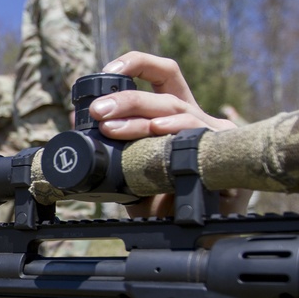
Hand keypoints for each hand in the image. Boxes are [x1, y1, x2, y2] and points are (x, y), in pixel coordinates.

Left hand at [91, 51, 250, 216]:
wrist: (192, 233)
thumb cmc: (162, 199)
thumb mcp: (130, 169)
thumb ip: (111, 144)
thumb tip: (75, 121)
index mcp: (175, 115)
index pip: (163, 75)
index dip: (138, 64)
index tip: (108, 70)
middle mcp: (196, 118)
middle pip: (163, 93)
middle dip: (126, 98)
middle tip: (97, 110)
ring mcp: (213, 133)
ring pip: (175, 111)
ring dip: (139, 118)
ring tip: (111, 127)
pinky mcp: (224, 152)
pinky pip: (198, 134)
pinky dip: (175, 129)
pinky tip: (158, 130)